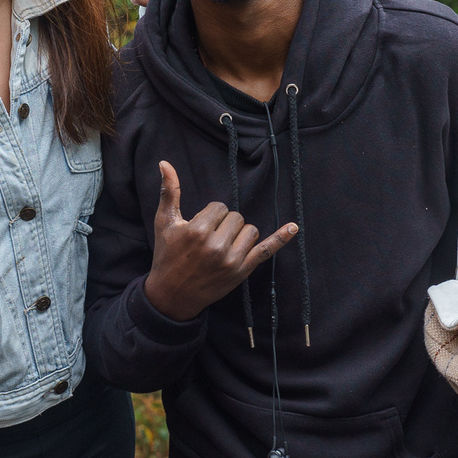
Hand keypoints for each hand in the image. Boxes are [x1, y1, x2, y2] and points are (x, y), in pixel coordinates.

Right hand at [142, 160, 296, 321]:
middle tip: (208, 239)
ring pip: (250, 230)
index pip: (219, 207)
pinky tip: (293, 227)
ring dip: (240, 234)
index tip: (199, 228)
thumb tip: (165, 162)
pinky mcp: (242, 272)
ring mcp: (232, 260)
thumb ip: (169, 192)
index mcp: (197, 231)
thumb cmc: (166, 255)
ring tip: (222, 245)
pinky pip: (266, 251)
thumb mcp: (164, 223)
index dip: (210, 215)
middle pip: (236, 217)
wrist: (172, 295)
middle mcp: (216, 246)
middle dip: (224, 224)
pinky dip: (280, 238)